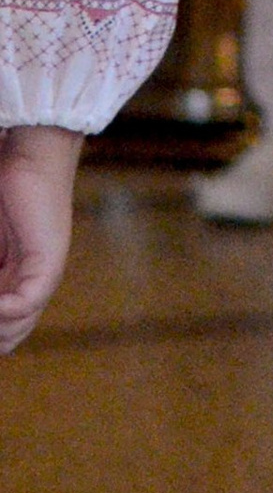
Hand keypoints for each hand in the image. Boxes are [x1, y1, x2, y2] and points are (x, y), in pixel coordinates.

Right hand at [0, 127, 78, 351]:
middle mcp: (33, 285)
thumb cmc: (2, 189)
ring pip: (15, 328)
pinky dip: (3, 311)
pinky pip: (26, 303)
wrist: (31, 155)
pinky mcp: (48, 263)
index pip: (2, 331)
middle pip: (8, 337)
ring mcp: (43, 276)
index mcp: (15, 281)